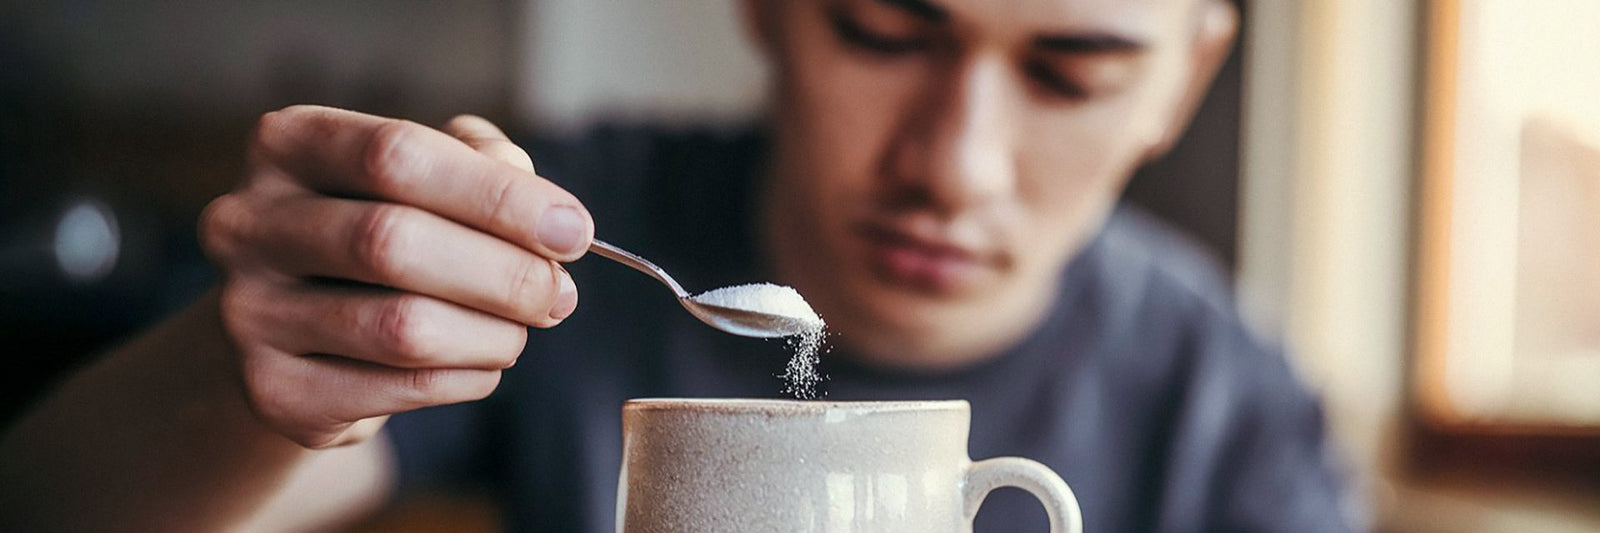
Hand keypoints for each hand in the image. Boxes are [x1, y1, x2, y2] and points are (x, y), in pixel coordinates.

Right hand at [199, 106, 589, 447]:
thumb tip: (552, 222)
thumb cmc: (384, 229)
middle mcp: (247, 223)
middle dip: (503, 273)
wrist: (304, 328)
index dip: (497, 195)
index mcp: (287, 145)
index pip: (397, 154)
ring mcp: (249, 311)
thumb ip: (487, 168)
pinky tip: (483, 362)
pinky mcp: (273, 391)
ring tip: (524, 328)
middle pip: (392, 241)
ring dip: (492, 333)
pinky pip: (399, 387)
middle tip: (561, 294)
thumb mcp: (431, 178)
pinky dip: (467, 377)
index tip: (574, 231)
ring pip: (401, 327)